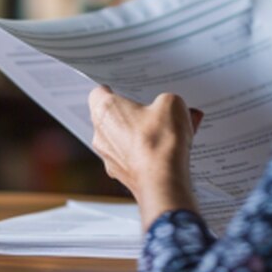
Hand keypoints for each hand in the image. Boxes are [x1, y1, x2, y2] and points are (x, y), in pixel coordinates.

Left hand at [88, 85, 202, 228]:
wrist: (164, 181)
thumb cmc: (160, 141)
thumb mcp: (171, 104)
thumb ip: (168, 100)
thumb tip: (171, 107)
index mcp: (105, 110)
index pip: (98, 93)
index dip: (113, 89)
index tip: (124, 89)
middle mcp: (101, 135)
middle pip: (114, 118)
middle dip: (136, 114)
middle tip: (157, 111)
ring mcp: (110, 157)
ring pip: (126, 140)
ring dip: (145, 135)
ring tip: (173, 131)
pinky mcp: (123, 175)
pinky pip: (135, 158)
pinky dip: (150, 153)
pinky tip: (173, 151)